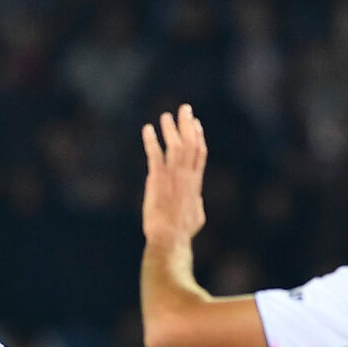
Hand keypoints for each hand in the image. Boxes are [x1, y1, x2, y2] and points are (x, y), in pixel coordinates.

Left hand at [140, 106, 208, 245]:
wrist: (169, 238)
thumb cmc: (182, 232)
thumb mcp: (198, 217)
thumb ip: (198, 204)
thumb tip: (198, 201)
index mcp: (195, 182)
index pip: (200, 153)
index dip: (199, 136)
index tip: (196, 124)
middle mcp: (186, 175)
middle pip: (191, 143)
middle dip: (188, 124)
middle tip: (184, 109)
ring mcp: (172, 176)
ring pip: (175, 145)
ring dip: (170, 128)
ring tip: (165, 116)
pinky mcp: (157, 179)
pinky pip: (155, 154)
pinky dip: (151, 140)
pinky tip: (147, 130)